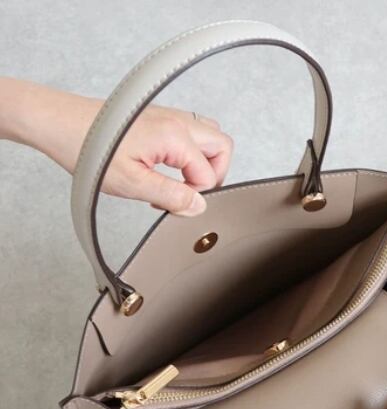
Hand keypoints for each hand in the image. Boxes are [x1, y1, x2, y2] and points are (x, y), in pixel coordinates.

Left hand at [0, 78, 232, 215]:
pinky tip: (164, 170)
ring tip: (179, 182)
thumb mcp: (132, 183)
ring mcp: (168, 116)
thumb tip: (198, 206)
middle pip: (222, 146)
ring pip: (209, 137)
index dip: (196, 195)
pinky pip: (189, 134)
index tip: (174, 204)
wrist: (58, 123)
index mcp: (175, 136)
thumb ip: (171, 196)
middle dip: (214, 174)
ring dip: (203, 163)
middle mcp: (177, 121)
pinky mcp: (158, 118)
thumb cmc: (88, 149)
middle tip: (192, 193)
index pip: (209, 173)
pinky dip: (188, 154)